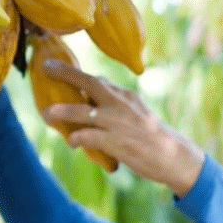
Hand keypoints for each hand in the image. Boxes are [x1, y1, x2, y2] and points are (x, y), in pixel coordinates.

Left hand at [39, 60, 205, 196]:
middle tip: (47, 68)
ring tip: (46, 113)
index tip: (55, 65)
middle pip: (91, 83)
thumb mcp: (136, 112)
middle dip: (67, 74)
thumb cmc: (151, 136)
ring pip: (85, 112)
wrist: (175, 158)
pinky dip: (78, 138)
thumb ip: (114, 102)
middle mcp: (122, 104)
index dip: (74, 72)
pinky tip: (72, 141)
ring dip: (63, 111)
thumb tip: (93, 87)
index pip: (98, 79)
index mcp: (126, 96)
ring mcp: (119, 123)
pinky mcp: (118, 143)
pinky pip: (91, 137)